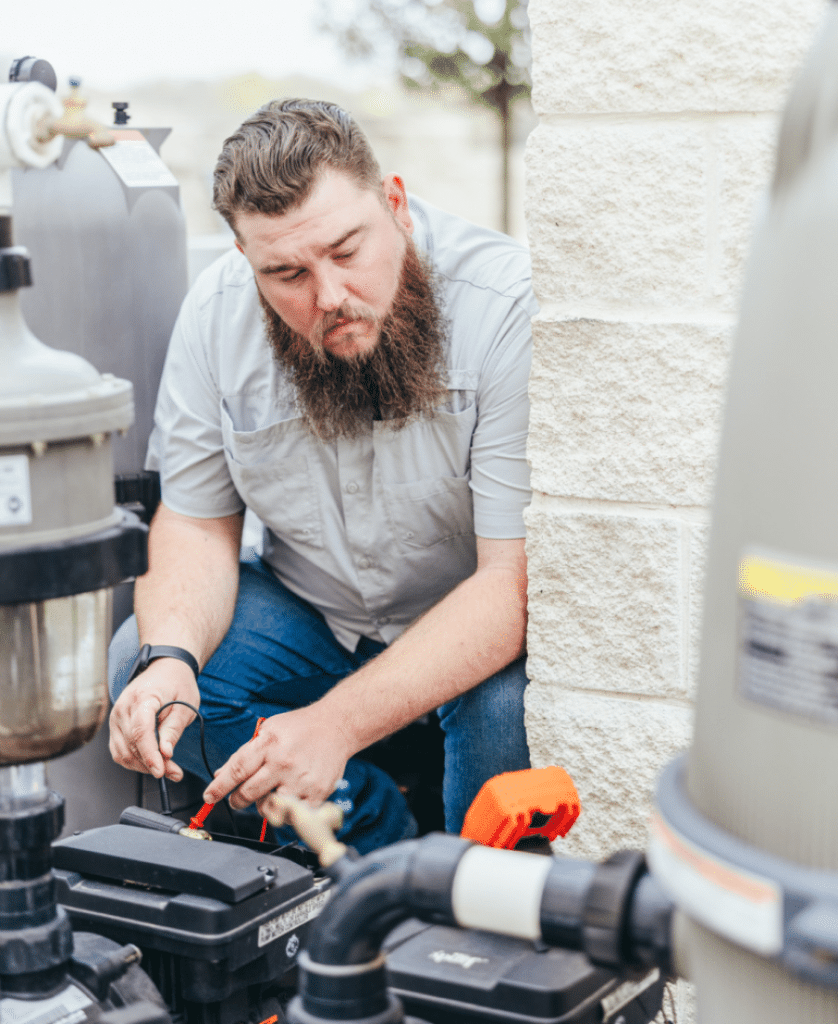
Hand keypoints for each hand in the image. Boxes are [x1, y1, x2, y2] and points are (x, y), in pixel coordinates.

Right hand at [109, 660, 199, 780]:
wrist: (165, 668)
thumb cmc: (177, 684)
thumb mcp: (186, 705)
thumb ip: (174, 729)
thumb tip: (165, 753)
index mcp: (143, 698)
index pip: (141, 731)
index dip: (150, 754)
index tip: (161, 771)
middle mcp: (123, 707)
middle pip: (132, 745)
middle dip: (152, 764)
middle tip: (175, 772)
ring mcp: (116, 716)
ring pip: (123, 752)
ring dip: (143, 766)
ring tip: (167, 769)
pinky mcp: (115, 725)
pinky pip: (120, 750)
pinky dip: (134, 761)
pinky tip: (151, 762)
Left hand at [202, 705, 352, 812]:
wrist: (337, 726)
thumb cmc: (300, 728)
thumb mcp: (269, 730)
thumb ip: (245, 753)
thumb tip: (222, 775)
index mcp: (269, 744)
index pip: (236, 770)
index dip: (219, 787)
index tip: (209, 797)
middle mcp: (284, 763)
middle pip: (248, 794)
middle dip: (238, 800)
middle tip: (238, 798)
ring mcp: (301, 780)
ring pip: (269, 809)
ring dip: (263, 805)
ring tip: (270, 793)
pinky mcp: (317, 794)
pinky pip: (292, 816)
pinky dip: (286, 812)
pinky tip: (288, 798)